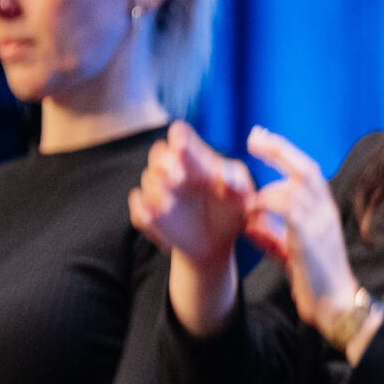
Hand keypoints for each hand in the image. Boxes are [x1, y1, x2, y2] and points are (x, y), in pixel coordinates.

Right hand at [130, 121, 254, 333]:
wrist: (218, 246)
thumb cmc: (235, 215)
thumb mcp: (243, 199)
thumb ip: (240, 185)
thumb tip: (236, 178)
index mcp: (198, 164)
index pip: (184, 144)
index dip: (181, 141)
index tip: (181, 138)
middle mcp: (174, 175)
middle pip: (161, 160)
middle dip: (165, 163)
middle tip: (174, 170)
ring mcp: (160, 196)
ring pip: (148, 183)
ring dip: (154, 185)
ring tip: (164, 192)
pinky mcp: (153, 219)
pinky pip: (140, 212)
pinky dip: (143, 213)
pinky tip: (149, 210)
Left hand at [243, 127, 363, 342]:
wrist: (335, 304)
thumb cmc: (314, 280)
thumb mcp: (290, 251)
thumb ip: (272, 234)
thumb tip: (248, 222)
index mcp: (324, 211)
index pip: (307, 171)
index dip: (284, 153)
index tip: (261, 138)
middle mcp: (325, 211)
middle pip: (305, 168)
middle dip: (279, 149)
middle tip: (254, 137)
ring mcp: (320, 222)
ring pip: (294, 186)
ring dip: (265, 186)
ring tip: (245, 194)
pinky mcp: (309, 236)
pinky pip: (286, 208)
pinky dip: (266, 206)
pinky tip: (251, 213)